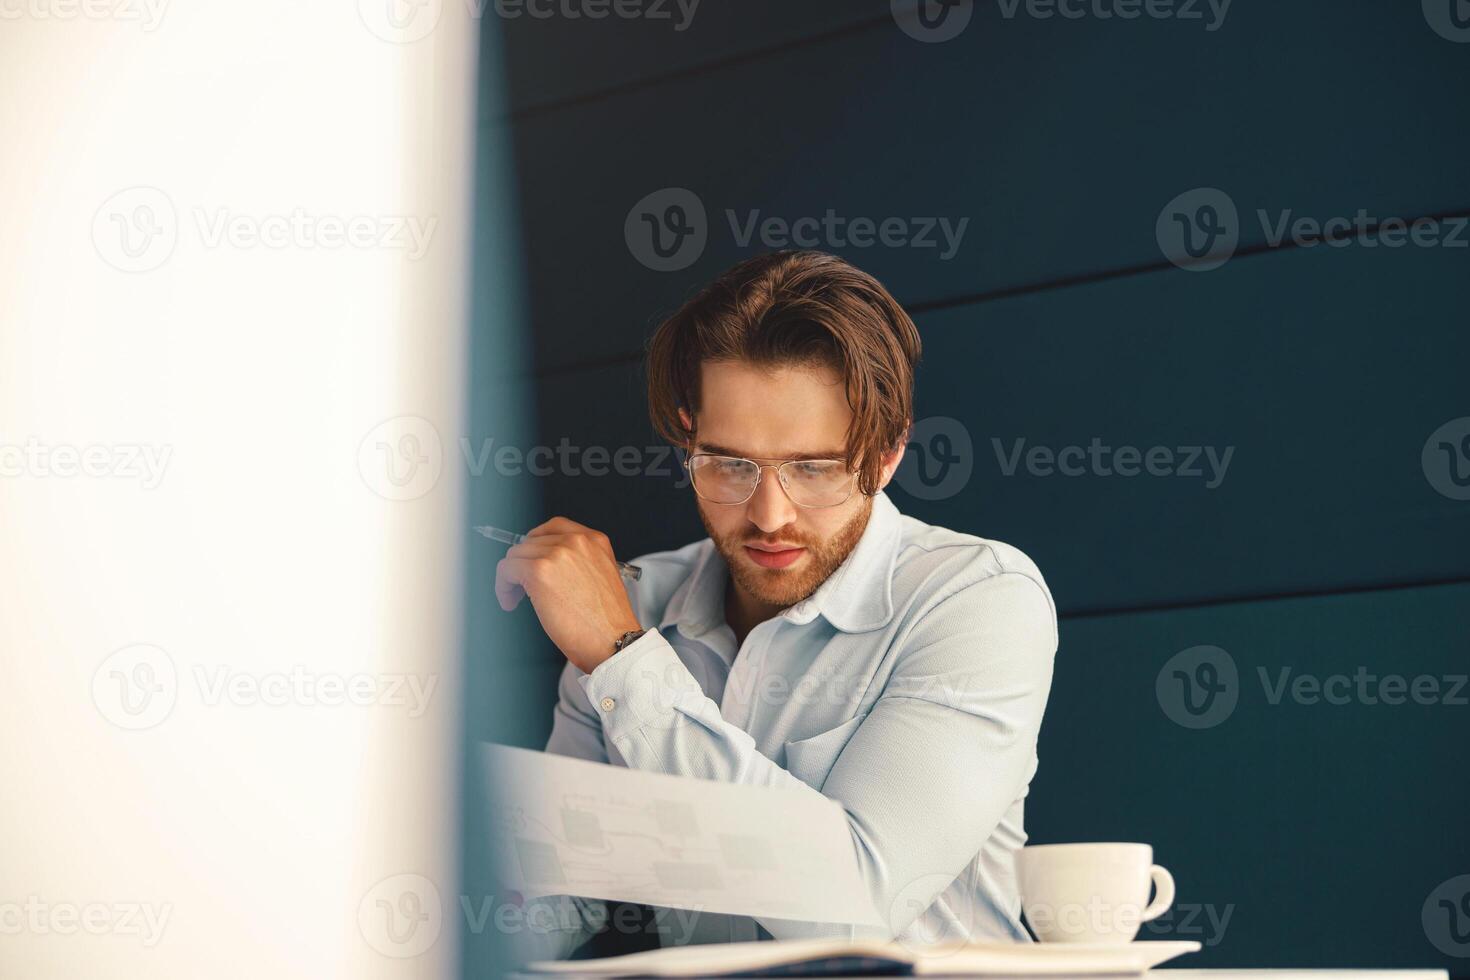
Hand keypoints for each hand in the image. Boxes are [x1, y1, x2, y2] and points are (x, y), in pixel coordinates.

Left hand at [494, 517, 642, 673]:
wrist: (613, 641)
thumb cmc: (607, 622)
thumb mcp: (600, 578)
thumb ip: (577, 563)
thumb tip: (545, 565)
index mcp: (595, 541)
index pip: (553, 528)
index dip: (537, 545)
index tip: (531, 560)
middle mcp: (576, 542)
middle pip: (531, 542)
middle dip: (523, 565)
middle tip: (524, 587)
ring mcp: (557, 554)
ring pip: (516, 555)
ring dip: (511, 577)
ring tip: (518, 598)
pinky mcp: (539, 571)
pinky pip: (506, 569)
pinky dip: (503, 587)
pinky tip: (511, 601)